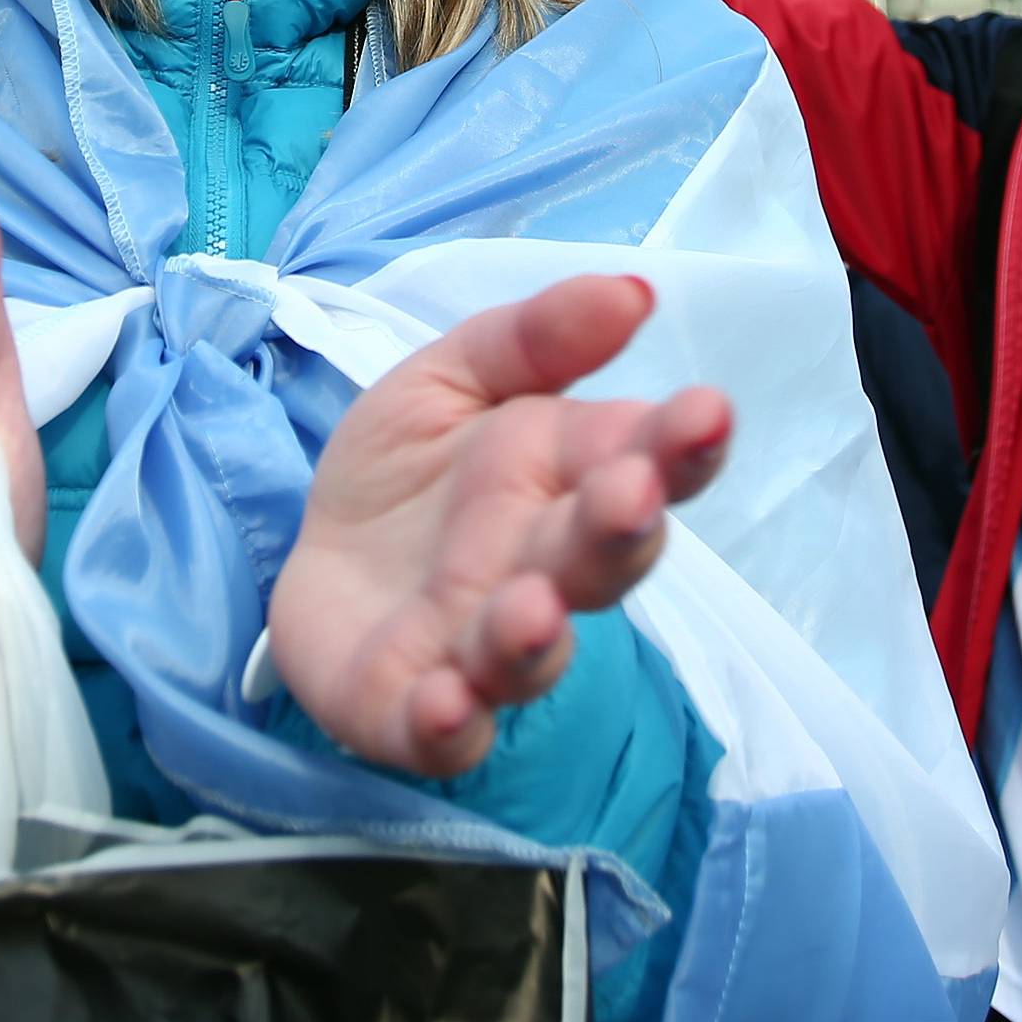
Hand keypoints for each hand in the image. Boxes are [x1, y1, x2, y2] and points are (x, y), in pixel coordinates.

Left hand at [267, 276, 730, 778]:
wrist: (314, 549)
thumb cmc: (411, 468)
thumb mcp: (454, 376)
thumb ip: (535, 337)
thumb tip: (634, 289)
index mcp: (565, 479)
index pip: (641, 459)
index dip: (680, 442)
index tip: (707, 410)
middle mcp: (540, 570)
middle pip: (598, 558)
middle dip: (618, 530)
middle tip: (629, 494)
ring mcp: (478, 647)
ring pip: (529, 653)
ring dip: (535, 635)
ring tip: (530, 608)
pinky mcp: (410, 710)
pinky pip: (443, 732)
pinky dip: (449, 725)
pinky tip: (446, 704)